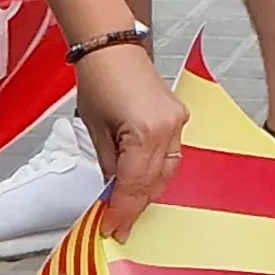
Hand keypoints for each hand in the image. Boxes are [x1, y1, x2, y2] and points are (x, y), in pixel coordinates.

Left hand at [72, 41, 186, 237]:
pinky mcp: (179, 117)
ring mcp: (178, 123)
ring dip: (148, 192)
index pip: (134, 185)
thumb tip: (112, 194)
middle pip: (154, 183)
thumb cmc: (99, 79)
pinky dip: (158, 172)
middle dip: (135, 206)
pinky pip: (172, 156)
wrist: (111, 47)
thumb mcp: (96, 131)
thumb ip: (108, 166)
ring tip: (129, 207)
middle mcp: (168, 129)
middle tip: (119, 224)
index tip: (111, 227)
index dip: (122, 210)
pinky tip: (143, 182)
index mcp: (145, 132)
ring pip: (168, 173)